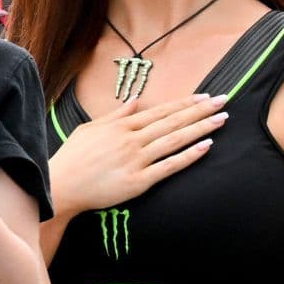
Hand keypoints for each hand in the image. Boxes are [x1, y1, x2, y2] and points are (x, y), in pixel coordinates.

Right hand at [49, 93, 226, 216]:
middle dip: (201, 110)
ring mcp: (136, 160)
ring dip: (201, 128)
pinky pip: (169, 166)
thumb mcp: (89, 129)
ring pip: (175, 140)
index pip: (160, 111)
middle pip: (173, 122)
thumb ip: (115, 114)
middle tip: (224, 101)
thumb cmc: (72, 158)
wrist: (59, 187)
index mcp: (121, 126)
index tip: (205, 96)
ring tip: (221, 119)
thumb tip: (135, 99)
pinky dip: (188, 156)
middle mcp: (131, 140)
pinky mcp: (138, 181)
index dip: (185, 103)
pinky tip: (206, 146)